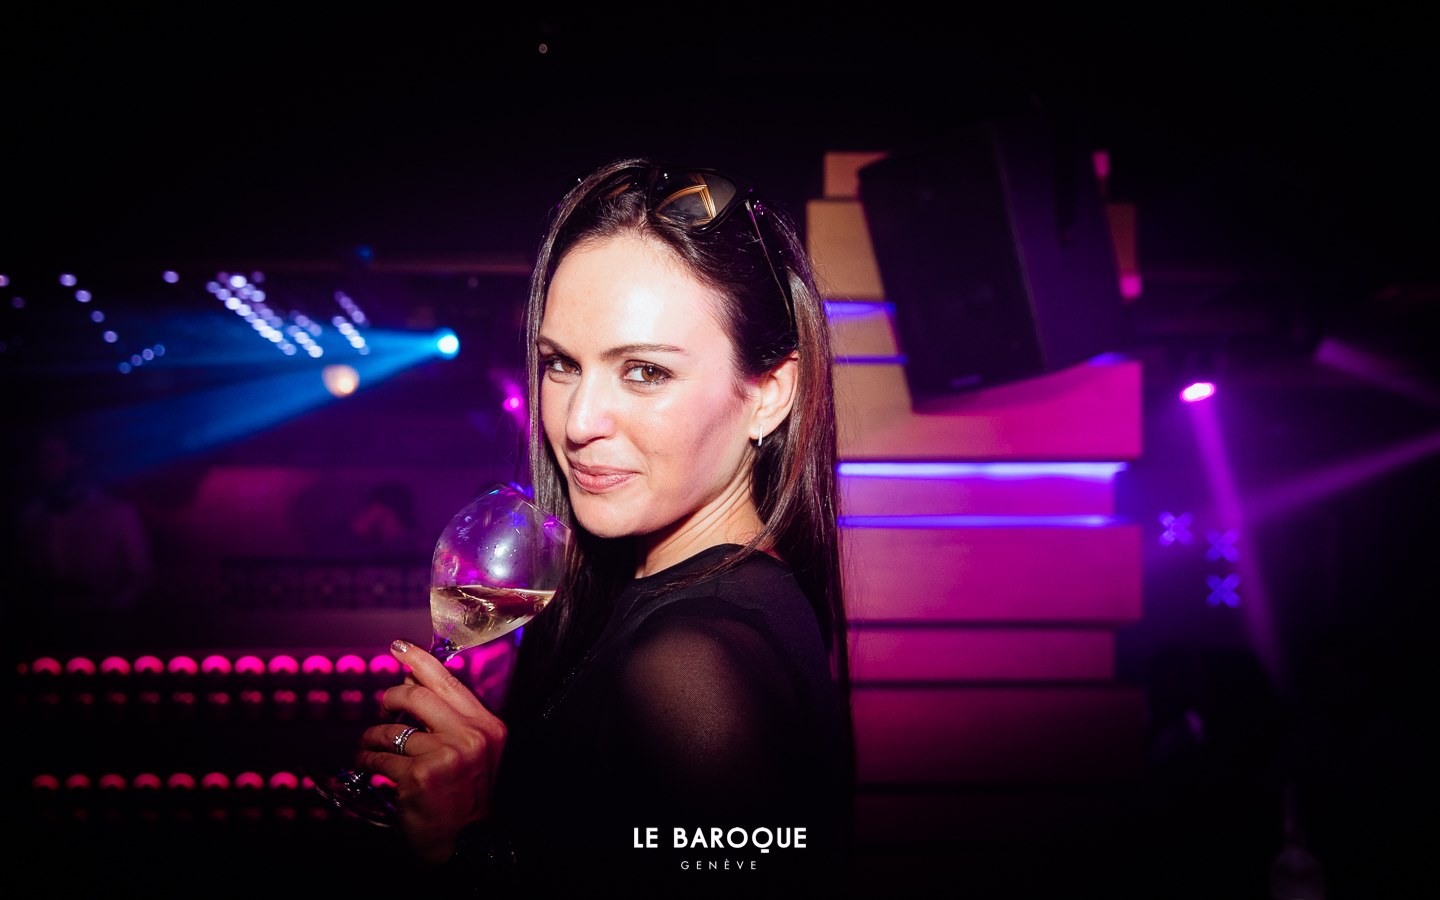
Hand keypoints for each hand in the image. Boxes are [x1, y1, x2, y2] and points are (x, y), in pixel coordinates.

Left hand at [354, 639, 507, 864]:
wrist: (470, 845)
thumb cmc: (467, 796)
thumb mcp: (473, 751)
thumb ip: (448, 717)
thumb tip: (412, 680)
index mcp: (487, 726)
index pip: (449, 682)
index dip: (420, 661)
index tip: (399, 647)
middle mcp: (470, 737)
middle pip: (417, 697)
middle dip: (390, 698)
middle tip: (383, 706)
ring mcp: (444, 757)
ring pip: (392, 730)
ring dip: (372, 736)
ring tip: (370, 745)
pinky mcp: (418, 777)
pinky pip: (379, 758)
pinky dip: (367, 760)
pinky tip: (367, 764)